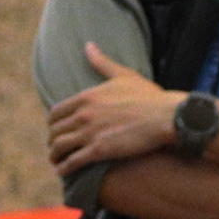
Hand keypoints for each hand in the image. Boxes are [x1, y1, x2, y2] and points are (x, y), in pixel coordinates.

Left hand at [47, 44, 184, 175]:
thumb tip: (88, 46)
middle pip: (54, 131)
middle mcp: (83, 114)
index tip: (56, 130)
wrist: (166, 117)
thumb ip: (102, 63)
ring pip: (59, 147)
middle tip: (56, 149)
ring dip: (55, 157)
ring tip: (57, 163)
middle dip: (52, 141)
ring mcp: (90, 133)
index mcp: (86, 97)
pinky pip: (72, 162)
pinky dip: (64, 168)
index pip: (56, 112)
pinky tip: (63, 172)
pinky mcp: (99, 151)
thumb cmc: (149, 97)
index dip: (53, 124)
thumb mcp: (124, 75)